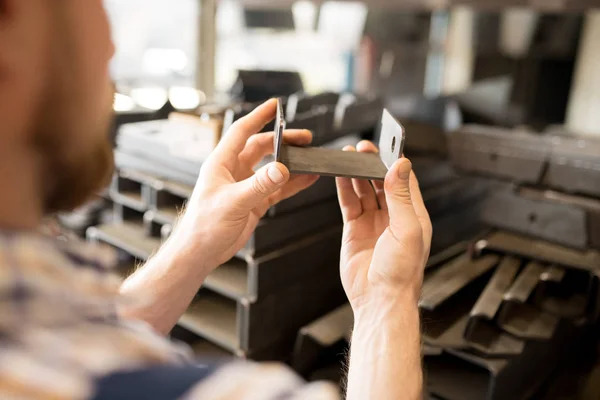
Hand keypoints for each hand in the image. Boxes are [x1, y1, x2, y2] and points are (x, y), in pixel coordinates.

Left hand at [168, 99, 318, 270]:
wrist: (200, 252)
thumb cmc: (204, 226)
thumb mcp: (233, 202)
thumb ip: (259, 185)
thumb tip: (282, 169)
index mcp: (221, 163)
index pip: (241, 132)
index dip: (258, 116)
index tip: (275, 105)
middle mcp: (233, 171)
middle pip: (262, 147)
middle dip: (283, 141)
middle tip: (304, 138)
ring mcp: (244, 187)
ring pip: (272, 168)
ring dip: (290, 163)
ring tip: (310, 158)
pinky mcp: (253, 203)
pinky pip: (276, 189)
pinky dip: (292, 185)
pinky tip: (307, 180)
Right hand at [336, 141, 431, 313]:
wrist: (379, 299)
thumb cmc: (401, 273)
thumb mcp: (407, 229)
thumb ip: (401, 196)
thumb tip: (402, 166)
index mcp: (413, 216)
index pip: (405, 181)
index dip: (396, 163)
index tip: (387, 146)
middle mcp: (394, 218)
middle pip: (382, 182)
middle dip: (372, 164)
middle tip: (363, 148)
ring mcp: (373, 223)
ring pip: (364, 190)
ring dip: (357, 174)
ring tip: (348, 156)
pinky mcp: (354, 230)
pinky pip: (349, 203)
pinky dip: (344, 188)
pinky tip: (340, 175)